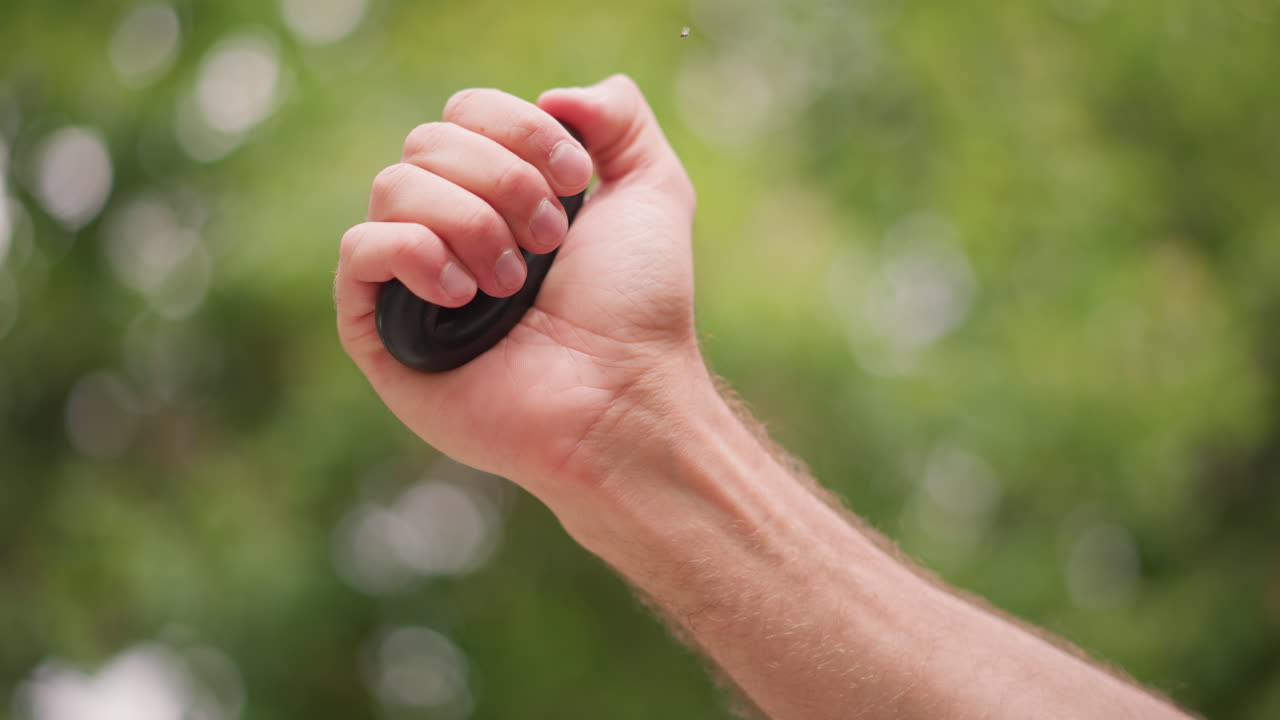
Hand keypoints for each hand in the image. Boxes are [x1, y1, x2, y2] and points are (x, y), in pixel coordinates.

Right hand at [335, 75, 699, 498]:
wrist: (621, 396)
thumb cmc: (638, 307)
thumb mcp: (652, 188)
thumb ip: (618, 116)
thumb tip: (556, 94)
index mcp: (503, 191)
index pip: (467, 112)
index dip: (520, 129)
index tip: (577, 182)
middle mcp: (451, 226)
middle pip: (428, 141)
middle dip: (503, 181)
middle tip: (550, 243)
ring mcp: (412, 277)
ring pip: (393, 186)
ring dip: (469, 223)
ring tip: (513, 285)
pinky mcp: (379, 328)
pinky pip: (358, 248)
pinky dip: (413, 254)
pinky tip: (463, 297)